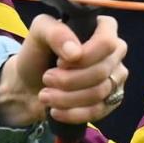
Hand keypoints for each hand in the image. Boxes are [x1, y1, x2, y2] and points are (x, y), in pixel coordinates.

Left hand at [0, 14, 126, 127]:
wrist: (28, 85)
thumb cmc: (37, 54)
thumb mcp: (39, 33)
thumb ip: (55, 33)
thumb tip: (75, 53)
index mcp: (103, 29)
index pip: (107, 43)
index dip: (84, 56)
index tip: (60, 61)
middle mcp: (115, 52)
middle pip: (101, 71)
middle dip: (68, 80)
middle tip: (47, 78)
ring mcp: (115, 77)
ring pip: (99, 93)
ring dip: (67, 98)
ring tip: (45, 95)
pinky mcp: (111, 101)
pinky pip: (99, 111)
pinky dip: (73, 113)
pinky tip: (56, 111)